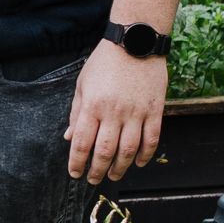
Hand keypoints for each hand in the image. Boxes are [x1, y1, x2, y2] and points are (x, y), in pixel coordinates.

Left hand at [67, 40, 167, 182]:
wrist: (135, 42)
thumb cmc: (104, 62)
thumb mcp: (83, 84)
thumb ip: (76, 112)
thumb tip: (68, 137)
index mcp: (93, 105)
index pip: (81, 142)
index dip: (76, 162)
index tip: (74, 173)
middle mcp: (114, 112)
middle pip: (105, 151)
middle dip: (97, 170)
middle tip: (93, 180)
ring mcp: (136, 112)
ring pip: (129, 150)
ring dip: (120, 167)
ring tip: (114, 175)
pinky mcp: (155, 110)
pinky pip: (152, 139)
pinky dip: (146, 155)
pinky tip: (139, 163)